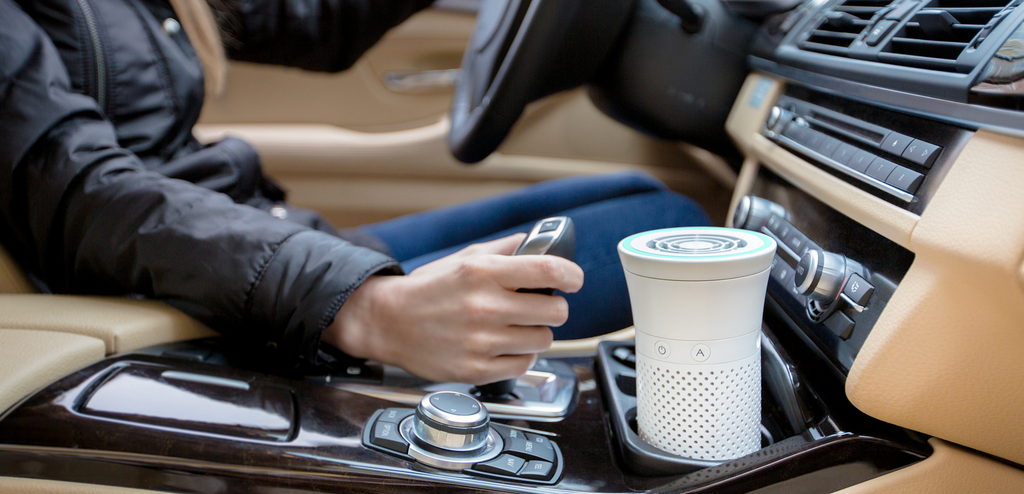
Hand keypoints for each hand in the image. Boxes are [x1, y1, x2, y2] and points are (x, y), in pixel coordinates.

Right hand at [323, 234, 583, 383]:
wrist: (387, 321)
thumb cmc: (428, 289)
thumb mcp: (465, 258)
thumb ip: (505, 249)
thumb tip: (539, 242)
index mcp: (483, 273)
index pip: (548, 271)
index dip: (571, 275)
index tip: (573, 279)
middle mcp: (484, 307)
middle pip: (556, 311)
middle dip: (552, 307)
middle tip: (538, 306)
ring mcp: (481, 341)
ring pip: (543, 340)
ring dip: (536, 332)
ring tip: (516, 326)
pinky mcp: (476, 369)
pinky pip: (523, 364)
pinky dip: (519, 355)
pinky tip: (503, 344)